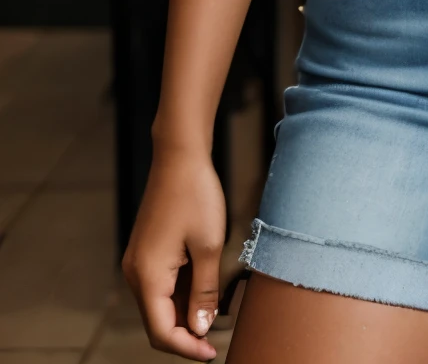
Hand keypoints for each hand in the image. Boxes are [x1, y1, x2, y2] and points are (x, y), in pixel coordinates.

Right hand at [122, 147, 226, 357]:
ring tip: (217, 311)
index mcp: (147, 276)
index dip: (187, 348)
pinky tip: (204, 289)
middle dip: (187, 334)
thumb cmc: (195, 195)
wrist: (180, 157)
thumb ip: (204, 292)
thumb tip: (201, 329)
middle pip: (158, 321)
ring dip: (185, 313)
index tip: (212, 354)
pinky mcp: (146, 252)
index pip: (162, 332)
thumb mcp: (208, 247)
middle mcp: (136, 273)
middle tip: (218, 337)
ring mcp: (139, 261)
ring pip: (160, 304)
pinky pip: (161, 285)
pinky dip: (181, 294)